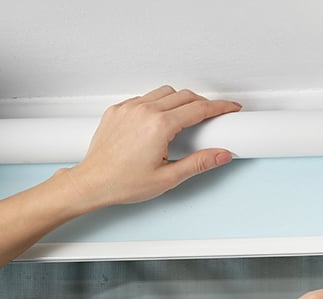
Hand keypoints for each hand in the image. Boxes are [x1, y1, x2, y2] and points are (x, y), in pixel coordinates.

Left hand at [69, 85, 241, 205]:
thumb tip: (222, 154)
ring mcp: (129, 108)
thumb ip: (199, 163)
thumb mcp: (168, 177)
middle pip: (185, 96)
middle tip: (212, 116)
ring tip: (186, 117)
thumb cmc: (123, 183)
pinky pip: (144, 98)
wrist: (91, 183)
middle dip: (203, 103)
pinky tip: (159, 120)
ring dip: (180, 100)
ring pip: (164, 92)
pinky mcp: (117, 110)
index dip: (220, 107)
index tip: (231, 108)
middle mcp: (144, 111)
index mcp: (159, 126)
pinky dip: (157, 104)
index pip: (199, 108)